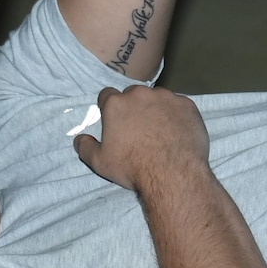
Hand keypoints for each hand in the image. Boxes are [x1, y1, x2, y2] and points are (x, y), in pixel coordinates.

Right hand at [72, 85, 208, 192]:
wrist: (173, 173)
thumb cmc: (133, 167)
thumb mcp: (100, 162)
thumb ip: (86, 147)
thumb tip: (79, 138)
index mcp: (116, 104)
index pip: (107, 95)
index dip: (109, 108)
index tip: (115, 121)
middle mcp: (140, 94)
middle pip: (133, 94)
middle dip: (134, 107)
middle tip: (138, 129)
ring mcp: (166, 97)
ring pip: (157, 98)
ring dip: (156, 109)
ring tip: (161, 132)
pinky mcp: (187, 105)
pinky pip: (179, 106)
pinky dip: (176, 115)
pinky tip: (177, 133)